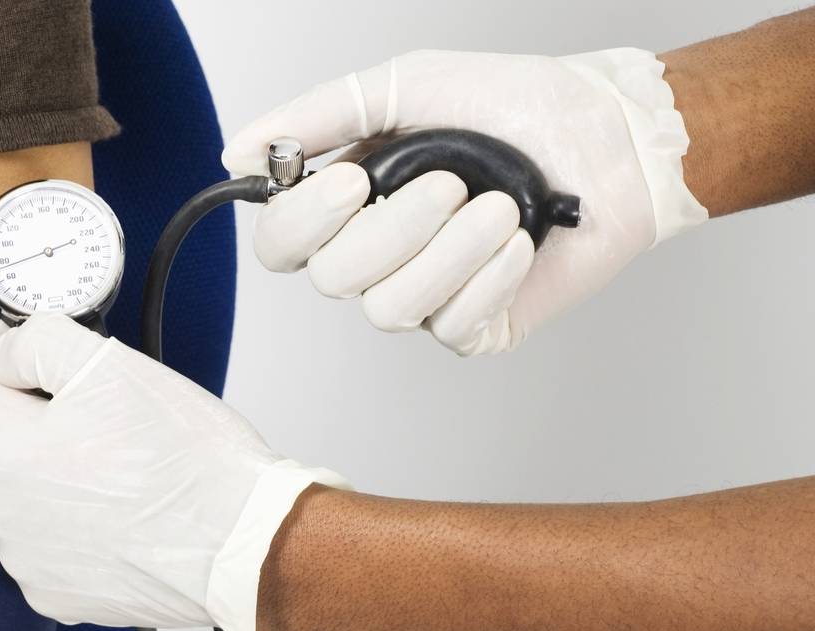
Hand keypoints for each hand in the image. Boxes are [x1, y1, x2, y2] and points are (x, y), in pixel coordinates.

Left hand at [0, 315, 345, 630]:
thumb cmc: (189, 461)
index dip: (16, 350)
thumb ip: (36, 340)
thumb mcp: (109, 363)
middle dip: (47, 420)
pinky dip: (79, 526)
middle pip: (7, 437)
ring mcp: (27, 562)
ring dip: (64, 475)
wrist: (243, 545)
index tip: (57, 357)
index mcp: (4, 451)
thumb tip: (2, 350)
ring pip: (31, 491)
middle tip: (114, 419)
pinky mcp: (58, 596)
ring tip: (127, 473)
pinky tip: (125, 517)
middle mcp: (1, 513)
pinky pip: (52, 542)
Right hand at [223, 48, 707, 354]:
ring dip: (450, 252)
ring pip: (389, 309)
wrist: (610, 136)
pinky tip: (519, 242)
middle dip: (396, 229)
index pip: (280, 243)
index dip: (304, 224)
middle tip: (450, 181)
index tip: (353, 182)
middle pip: (333, 279)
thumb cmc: (515, 105)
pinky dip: (488, 277)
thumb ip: (320, 117)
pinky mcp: (473, 326)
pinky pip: (450, 326)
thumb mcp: (406, 86)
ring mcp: (423, 296)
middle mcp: (375, 256)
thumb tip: (239, 151)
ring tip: (500, 208)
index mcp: (348, 202)